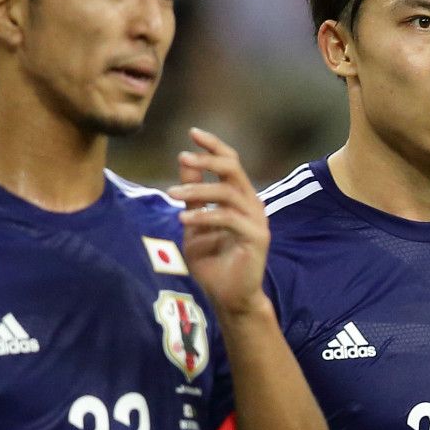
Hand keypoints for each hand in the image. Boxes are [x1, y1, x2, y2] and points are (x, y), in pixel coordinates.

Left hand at [169, 127, 269, 317]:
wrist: (228, 297)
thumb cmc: (212, 261)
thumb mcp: (195, 221)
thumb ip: (193, 193)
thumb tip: (184, 159)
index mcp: (240, 197)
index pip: (231, 162)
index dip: (214, 146)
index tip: (193, 133)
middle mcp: (252, 204)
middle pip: (233, 169)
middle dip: (207, 160)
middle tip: (184, 158)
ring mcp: (257, 220)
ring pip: (228, 192)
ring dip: (198, 191)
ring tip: (172, 195)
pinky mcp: (256, 237)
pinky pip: (229, 218)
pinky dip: (204, 216)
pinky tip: (184, 220)